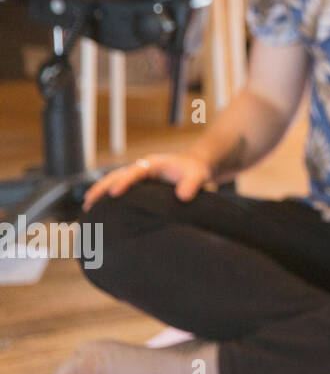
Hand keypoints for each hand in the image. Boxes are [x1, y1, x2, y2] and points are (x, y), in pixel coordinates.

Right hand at [82, 153, 213, 210]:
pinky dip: (106, 196)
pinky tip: (98, 210)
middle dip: (102, 187)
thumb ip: (191, 184)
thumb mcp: (198, 175)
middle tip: (89, 201)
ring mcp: (137, 176)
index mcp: (153, 163)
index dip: (125, 181)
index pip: (135, 171)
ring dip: (100, 192)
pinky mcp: (136, 185)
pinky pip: (118, 188)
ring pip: (113, 181)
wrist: (193, 167)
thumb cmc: (194, 171)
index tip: (115, 193)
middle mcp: (141, 168)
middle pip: (117, 175)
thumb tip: (183, 196)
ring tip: (88, 207)